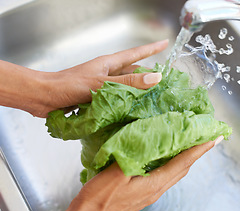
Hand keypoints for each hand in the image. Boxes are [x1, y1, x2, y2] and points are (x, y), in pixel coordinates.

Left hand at [37, 40, 167, 116]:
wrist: (46, 97)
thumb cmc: (69, 85)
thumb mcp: (102, 83)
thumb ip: (127, 82)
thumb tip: (154, 78)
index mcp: (108, 64)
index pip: (135, 54)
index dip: (151, 49)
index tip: (164, 43)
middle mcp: (107, 74)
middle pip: (132, 71)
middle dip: (147, 74)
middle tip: (163, 80)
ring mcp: (102, 86)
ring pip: (125, 86)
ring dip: (137, 91)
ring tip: (151, 97)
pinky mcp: (96, 98)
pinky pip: (116, 98)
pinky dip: (125, 103)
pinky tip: (131, 110)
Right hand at [37, 136, 222, 210]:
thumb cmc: (99, 197)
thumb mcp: (116, 173)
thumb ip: (134, 157)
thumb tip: (147, 142)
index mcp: (153, 184)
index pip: (182, 163)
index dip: (198, 150)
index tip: (213, 139)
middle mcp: (156, 189)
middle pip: (182, 169)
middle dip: (196, 154)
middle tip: (206, 139)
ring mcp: (150, 193)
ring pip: (175, 173)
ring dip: (185, 159)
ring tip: (191, 146)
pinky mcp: (143, 193)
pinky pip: (164, 175)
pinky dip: (172, 164)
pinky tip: (166, 157)